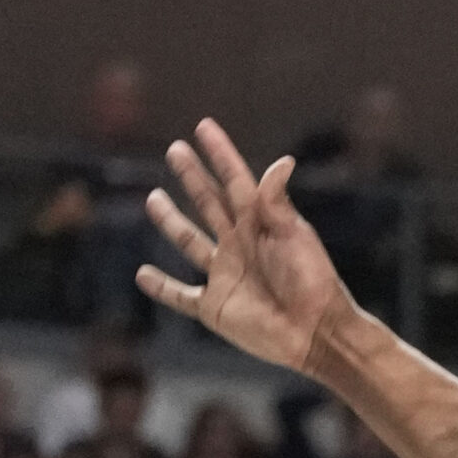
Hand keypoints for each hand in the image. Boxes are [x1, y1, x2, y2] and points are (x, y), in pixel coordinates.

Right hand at [140, 119, 355, 373]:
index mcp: (260, 223)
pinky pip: (180, 295)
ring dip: (171, 221)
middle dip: (192, 176)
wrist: (314, 331)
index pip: (235, 180)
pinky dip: (161, 286)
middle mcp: (239, 244)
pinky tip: (143, 273)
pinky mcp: (214, 307)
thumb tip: (282, 161)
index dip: (220, 153)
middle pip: (209, 202)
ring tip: (153, 198)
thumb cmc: (311, 280)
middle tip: (174, 149)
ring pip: (189, 242)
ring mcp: (225, 274)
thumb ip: (277, 203)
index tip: (203, 127)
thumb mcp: (294, 237)